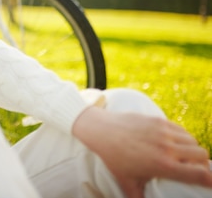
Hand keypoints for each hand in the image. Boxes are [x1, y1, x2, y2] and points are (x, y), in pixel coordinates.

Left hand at [72, 106, 211, 197]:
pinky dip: (183, 137)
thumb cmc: (113, 158)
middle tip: (197, 169)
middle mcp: (167, 148)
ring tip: (187, 156)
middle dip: (202, 164)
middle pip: (202, 155)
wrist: (101, 130)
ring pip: (193, 141)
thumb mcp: (127, 183)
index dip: (211, 180)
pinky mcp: (158, 120)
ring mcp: (163, 132)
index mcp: (163, 165)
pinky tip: (176, 143)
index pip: (200, 174)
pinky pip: (181, 129)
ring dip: (193, 149)